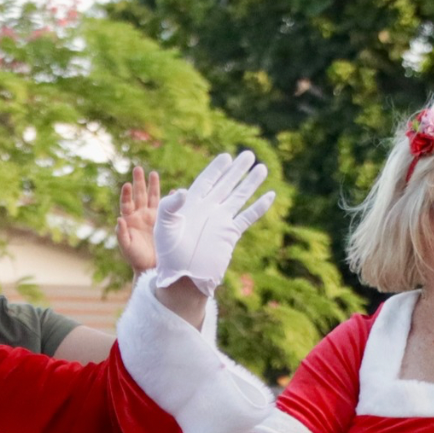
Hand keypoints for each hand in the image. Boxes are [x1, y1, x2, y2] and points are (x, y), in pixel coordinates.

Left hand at [117, 166, 160, 275]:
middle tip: (138, 168)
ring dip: (153, 186)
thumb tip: (119, 219)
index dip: (126, 194)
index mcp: (129, 220)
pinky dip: (170, 200)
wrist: (150, 266)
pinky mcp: (164, 221)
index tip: (127, 185)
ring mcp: (153, 217)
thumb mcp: (126, 247)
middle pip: (139, 195)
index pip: (126, 203)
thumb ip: (122, 234)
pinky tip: (173, 191)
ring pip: (152, 197)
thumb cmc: (135, 257)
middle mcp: (140, 215)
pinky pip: (167, 208)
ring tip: (153, 173)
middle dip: (139, 182)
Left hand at [154, 150, 275, 295]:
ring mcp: (220, 221)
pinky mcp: (230, 234)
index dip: (217, 168)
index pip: (207, 180)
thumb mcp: (163, 226)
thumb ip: (170, 206)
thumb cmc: (168, 253)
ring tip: (262, 168)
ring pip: (239, 197)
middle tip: (248, 155)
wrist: (183, 278)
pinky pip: (247, 217)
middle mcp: (208, 210)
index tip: (226, 156)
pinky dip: (258, 207)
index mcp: (191, 204)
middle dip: (237, 170)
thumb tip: (184, 190)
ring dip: (250, 183)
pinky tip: (269, 195)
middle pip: (226, 185)